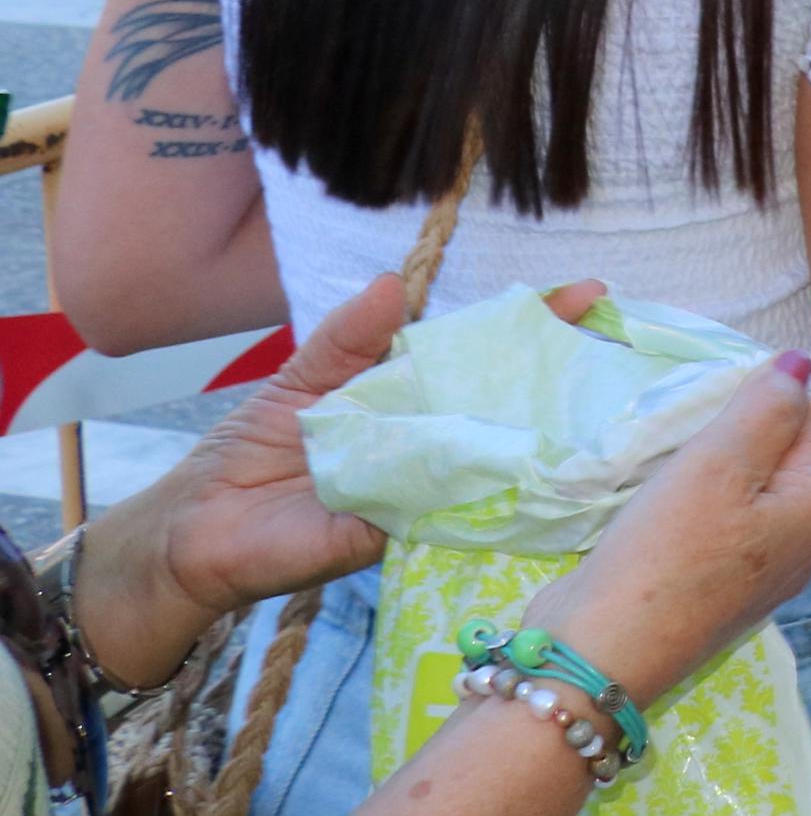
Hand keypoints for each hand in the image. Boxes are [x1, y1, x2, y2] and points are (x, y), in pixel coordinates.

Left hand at [81, 276, 610, 689]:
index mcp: (410, 400)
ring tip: (599, 398)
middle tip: (610, 339)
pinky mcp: (403, 534)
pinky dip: (485, 491)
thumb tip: (394, 281)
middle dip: (560, 372)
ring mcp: (426, 490)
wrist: (195, 533)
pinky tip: (532, 468)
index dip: (534, 327)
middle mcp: (432, 444)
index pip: (481, 359)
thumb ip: (347, 338)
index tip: (588, 294)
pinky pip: (452, 512)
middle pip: (505, 405)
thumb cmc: (246, 455)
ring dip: (543, 433)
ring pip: (496, 459)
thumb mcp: (301, 380)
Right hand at [518, 350, 810, 704]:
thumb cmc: (666, 552)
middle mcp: (797, 547)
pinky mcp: (707, 589)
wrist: (597, 655)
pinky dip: (694, 501)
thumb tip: (800, 365)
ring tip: (675, 450)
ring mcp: (752, 574)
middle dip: (752, 427)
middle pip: (792, 461)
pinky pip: (717, 526)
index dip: (789, 396)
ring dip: (717, 464)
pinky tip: (660, 495)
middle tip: (699, 416)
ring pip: (751, 494)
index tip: (732, 388)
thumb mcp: (720, 463)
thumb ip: (765, 409)